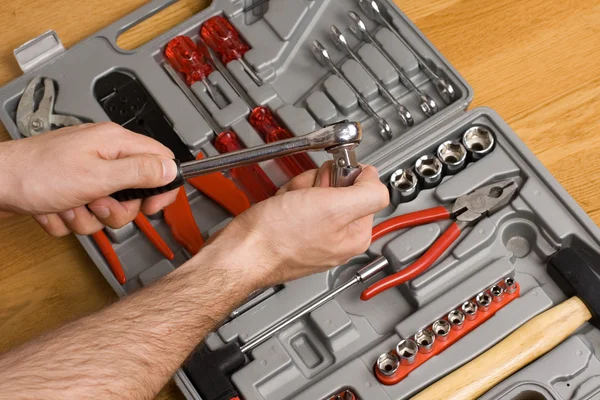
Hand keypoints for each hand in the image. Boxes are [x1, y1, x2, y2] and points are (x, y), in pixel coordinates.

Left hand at [0, 122, 178, 235]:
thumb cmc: (35, 173)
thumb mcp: (97, 176)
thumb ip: (139, 172)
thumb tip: (172, 169)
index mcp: (115, 143)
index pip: (161, 160)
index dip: (163, 187)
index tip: (153, 206)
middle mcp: (103, 155)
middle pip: (135, 192)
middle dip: (116, 209)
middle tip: (97, 202)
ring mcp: (86, 173)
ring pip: (109, 209)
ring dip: (88, 217)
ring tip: (68, 204)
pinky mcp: (72, 189)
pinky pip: (85, 215)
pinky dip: (70, 218)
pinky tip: (55, 207)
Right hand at [211, 162, 388, 287]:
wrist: (241, 251)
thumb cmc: (280, 237)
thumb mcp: (334, 207)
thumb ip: (367, 192)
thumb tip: (376, 178)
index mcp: (356, 235)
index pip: (365, 189)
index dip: (345, 177)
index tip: (331, 180)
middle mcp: (338, 238)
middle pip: (339, 188)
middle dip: (318, 184)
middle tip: (306, 195)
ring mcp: (315, 235)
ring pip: (316, 191)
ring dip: (300, 189)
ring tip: (289, 203)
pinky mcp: (294, 230)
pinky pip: (297, 201)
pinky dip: (287, 197)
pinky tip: (280, 207)